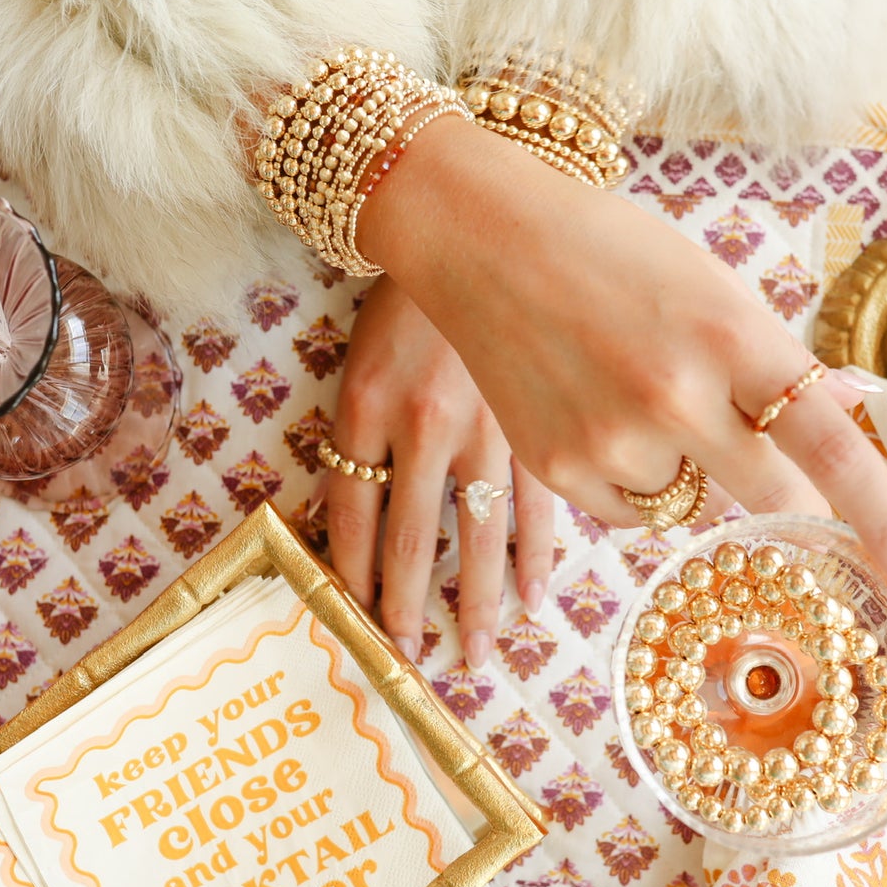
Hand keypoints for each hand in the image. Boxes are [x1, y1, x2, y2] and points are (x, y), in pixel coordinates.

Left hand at [323, 275, 556, 668]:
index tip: (355, 624)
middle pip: (411, 539)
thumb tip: (356, 520)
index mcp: (364, 406)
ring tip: (479, 653)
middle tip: (411, 661)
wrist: (476, 225)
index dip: (350, 576)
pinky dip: (537, 555)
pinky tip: (538, 598)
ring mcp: (486, 425)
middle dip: (409, 608)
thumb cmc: (409, 298)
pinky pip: (537, 503)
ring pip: (478, 533)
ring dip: (478, 602)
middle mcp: (421, 424)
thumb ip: (359, 434)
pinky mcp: (535, 419)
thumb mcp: (362, 360)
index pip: (349, 514)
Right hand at [359, 116, 886, 606]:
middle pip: (769, 496)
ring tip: (630, 390)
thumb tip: (846, 413)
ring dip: (684, 468)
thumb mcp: (712, 284)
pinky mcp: (560, 469)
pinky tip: (593, 412)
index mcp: (733, 337)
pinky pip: (630, 512)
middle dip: (776, 487)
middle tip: (743, 444)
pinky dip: (629, 479)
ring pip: (692, 505)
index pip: (833, 450)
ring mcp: (613, 439)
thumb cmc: (612, 251)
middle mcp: (677, 397)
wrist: (484, 241)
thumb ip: (774, 361)